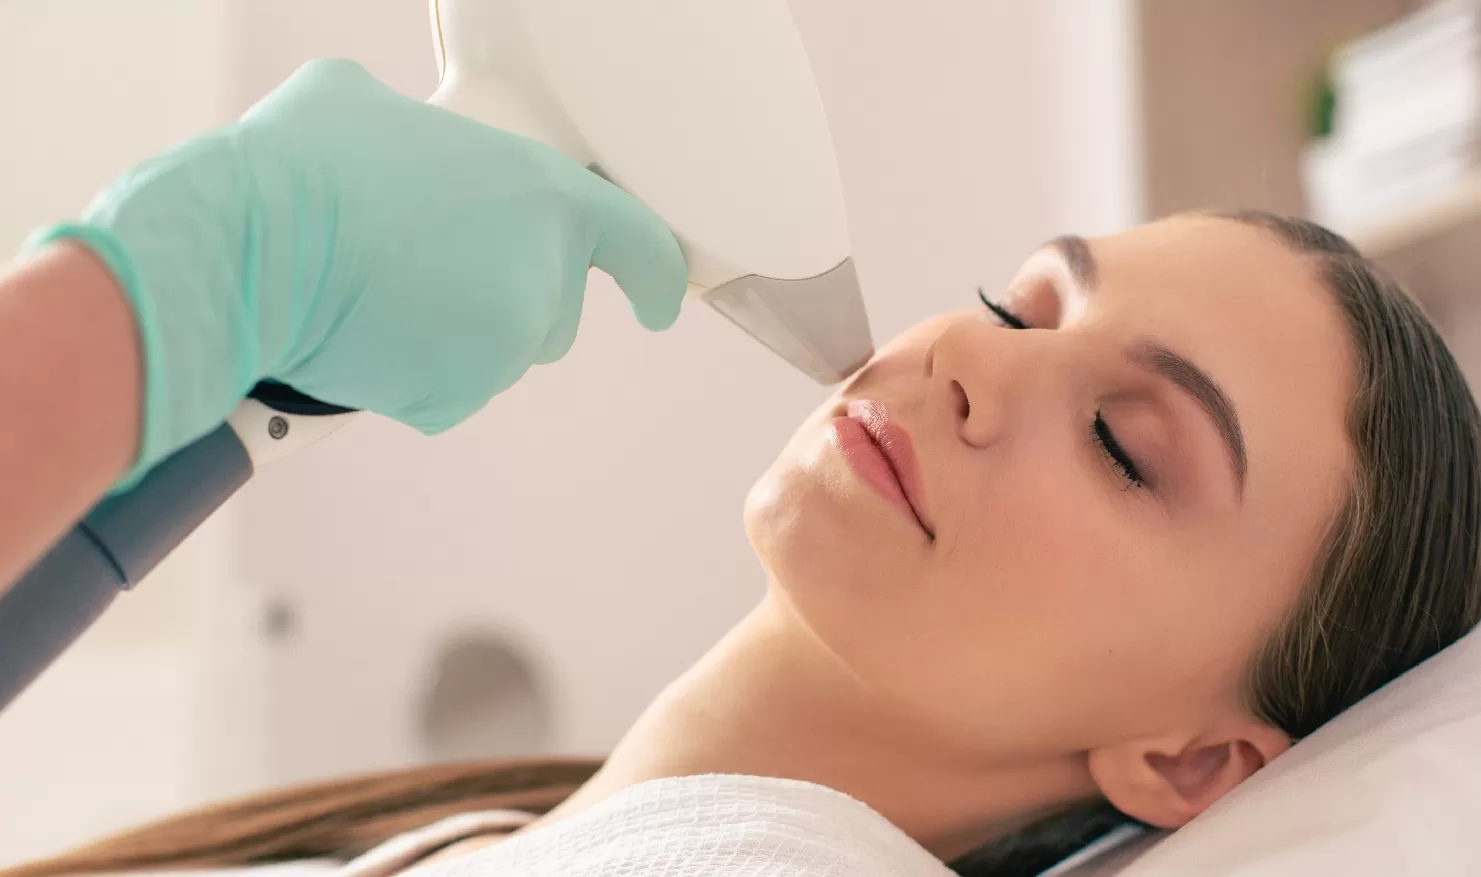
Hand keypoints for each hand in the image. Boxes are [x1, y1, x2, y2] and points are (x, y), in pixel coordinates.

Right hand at [32, 58, 686, 484]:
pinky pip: (445, 394)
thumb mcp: (377, 109)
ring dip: (451, 339)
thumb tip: (396, 136)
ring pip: (494, 358)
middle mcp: (543, 277)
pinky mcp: (456, 395)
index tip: (658, 304)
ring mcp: (505, 345)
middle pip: (551, 315)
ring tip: (379, 293)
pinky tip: (363, 334)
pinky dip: (410, 377)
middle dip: (505, 305)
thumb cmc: (307, 163)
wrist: (250, 243)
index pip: (637, 242)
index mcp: (548, 198)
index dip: (652, 277)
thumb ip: (432, 137)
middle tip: (427, 271)